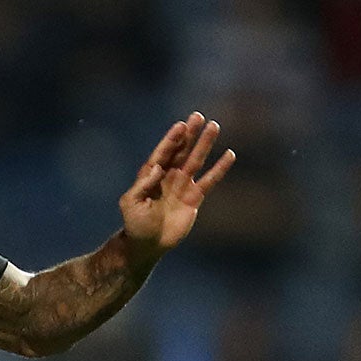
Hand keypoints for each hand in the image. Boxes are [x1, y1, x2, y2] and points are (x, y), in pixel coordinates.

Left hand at [119, 112, 235, 262]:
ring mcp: (182, 185)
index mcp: (151, 175)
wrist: (148, 244)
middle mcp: (168, 176)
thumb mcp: (131, 203)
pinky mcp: (194, 198)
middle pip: (181, 150)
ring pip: (196, 160)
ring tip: (214, 126)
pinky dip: (219, 169)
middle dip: (189, 134)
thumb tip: (158, 167)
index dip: (171, 139)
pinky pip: (209, 181)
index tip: (181, 125)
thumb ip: (142, 185)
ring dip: (205, 144)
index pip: (163, 152)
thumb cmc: (135, 224)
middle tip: (198, 116)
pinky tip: (229, 155)